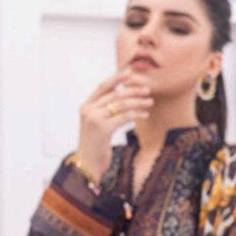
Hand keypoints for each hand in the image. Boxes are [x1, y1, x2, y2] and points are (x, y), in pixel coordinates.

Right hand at [75, 68, 153, 184]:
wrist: (87, 164)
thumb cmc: (96, 145)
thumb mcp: (97, 124)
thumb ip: (104, 110)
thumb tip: (121, 94)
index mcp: (86, 106)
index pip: (103, 87)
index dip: (117, 78)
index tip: (130, 72)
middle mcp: (88, 110)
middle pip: (115, 94)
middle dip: (133, 91)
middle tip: (147, 90)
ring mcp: (94, 119)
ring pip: (120, 104)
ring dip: (138, 102)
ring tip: (150, 102)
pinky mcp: (103, 129)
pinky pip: (124, 116)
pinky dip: (137, 114)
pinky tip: (145, 114)